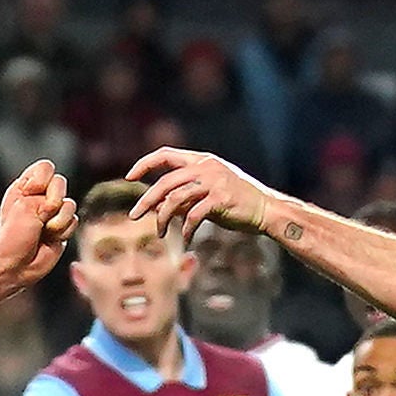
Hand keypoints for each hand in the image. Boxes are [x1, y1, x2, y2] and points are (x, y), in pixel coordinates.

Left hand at [0, 160, 77, 286]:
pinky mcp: (62, 227)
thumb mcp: (24, 207)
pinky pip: (74, 221)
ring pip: (70, 204)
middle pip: (61, 182)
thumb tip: (62, 201)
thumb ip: (46, 193)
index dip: (43, 179)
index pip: (45, 167)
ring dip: (58, 220)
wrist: (16, 266)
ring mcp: (52, 213)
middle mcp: (39, 197)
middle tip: (40, 217)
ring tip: (44, 231)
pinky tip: (51, 239)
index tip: (32, 193)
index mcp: (25, 187)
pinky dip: (63, 231)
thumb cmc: (13, 237)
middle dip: (53, 201)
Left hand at [128, 147, 278, 239]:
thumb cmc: (235, 203)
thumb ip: (183, 196)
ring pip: (176, 199)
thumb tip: (156, 206)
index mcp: (201, 160)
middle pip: (166, 181)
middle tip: (134, 216)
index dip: (145, 164)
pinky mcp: (221, 199)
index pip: (166, 154)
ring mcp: (214, 181)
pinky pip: (194, 216)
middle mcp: (206, 167)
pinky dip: (187, 230)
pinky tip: (186, 241)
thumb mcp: (206, 194)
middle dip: (146, 200)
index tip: (129, 177)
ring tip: (161, 233)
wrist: (266, 210)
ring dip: (163, 218)